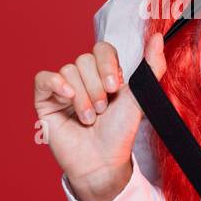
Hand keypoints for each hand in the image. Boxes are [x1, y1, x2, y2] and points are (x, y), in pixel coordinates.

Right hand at [33, 31, 167, 200]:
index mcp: (104, 74)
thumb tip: (157, 37)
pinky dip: (55, 83)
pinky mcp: (45, 101)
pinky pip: (43, 78)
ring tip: (89, 118)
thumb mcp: (140, 97)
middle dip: (96, 87)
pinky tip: (67, 97)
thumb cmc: (119, 133)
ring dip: (83, 97)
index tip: (115, 87)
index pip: (102, 50)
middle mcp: (83, 78)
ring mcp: (63, 89)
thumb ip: (152, 67)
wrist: (103, 162)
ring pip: (68, 71)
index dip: (107, 64)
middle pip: (84, 60)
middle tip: (103, 110)